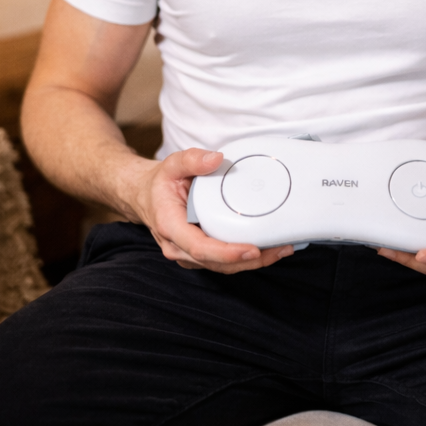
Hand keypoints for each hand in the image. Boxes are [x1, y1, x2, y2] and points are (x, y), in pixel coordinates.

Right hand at [135, 148, 293, 272]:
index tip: (252, 249)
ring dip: (252, 262)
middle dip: (250, 261)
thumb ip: (191, 159)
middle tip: (280, 249)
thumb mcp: (171, 164)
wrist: (144, 196)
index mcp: (170, 226)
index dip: (227, 253)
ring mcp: (189, 254)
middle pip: (217, 263)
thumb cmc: (160, 183)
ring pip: (222, 267)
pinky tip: (267, 248)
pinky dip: (245, 258)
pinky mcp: (199, 254)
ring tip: (281, 249)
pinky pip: (223, 262)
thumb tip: (216, 158)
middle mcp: (178, 247)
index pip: (200, 247)